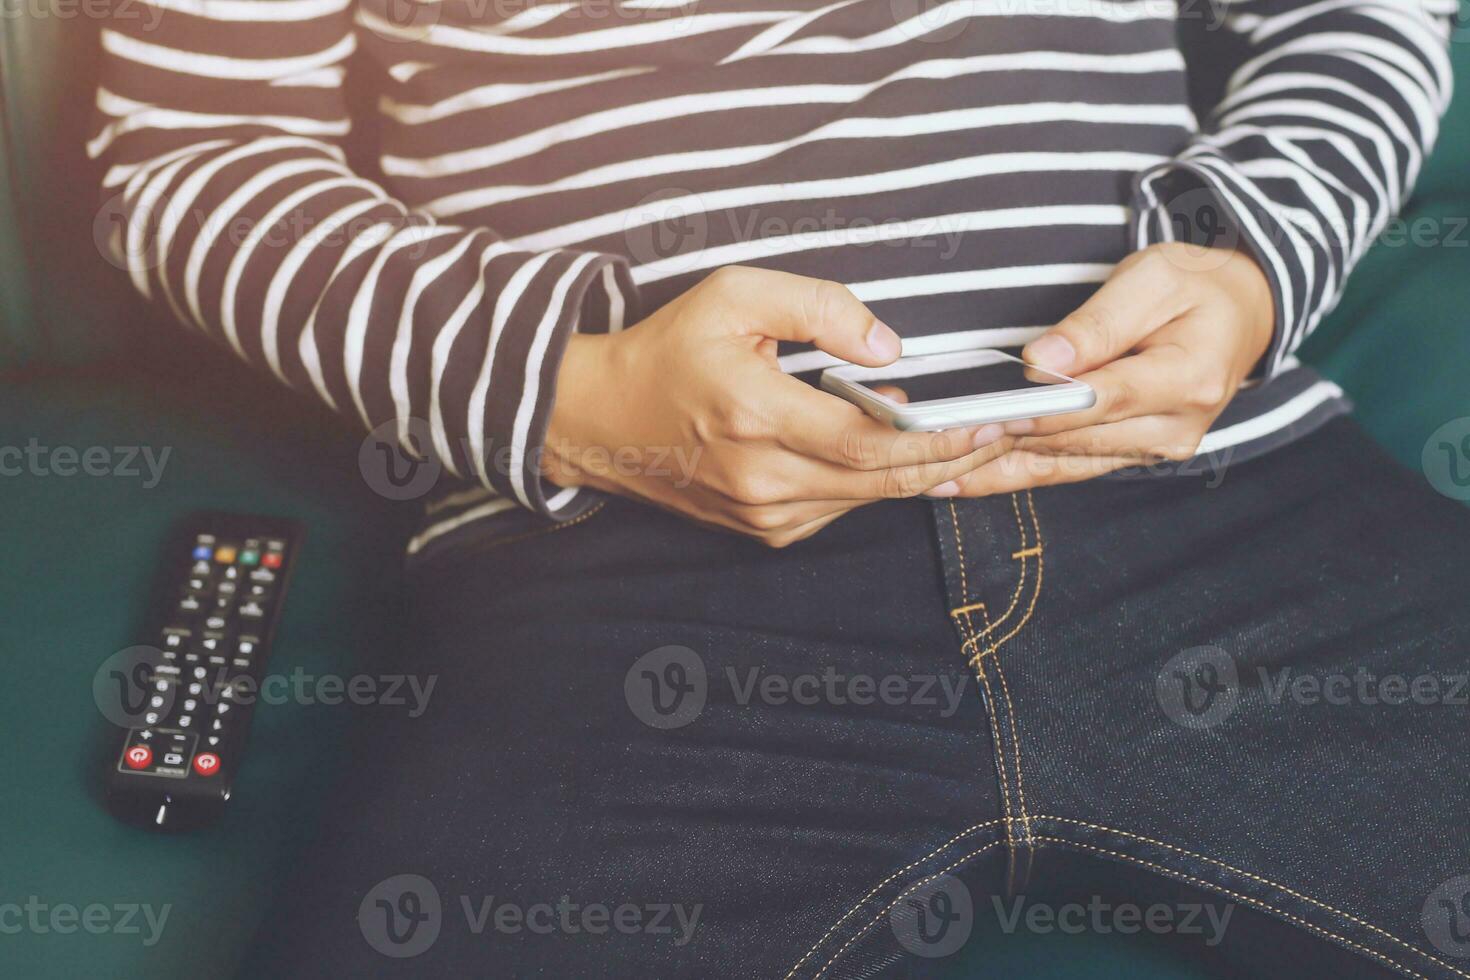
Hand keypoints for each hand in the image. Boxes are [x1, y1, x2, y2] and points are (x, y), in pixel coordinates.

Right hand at [542, 266, 1011, 545]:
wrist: (602, 421)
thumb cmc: (669, 350)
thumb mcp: (734, 295)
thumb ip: (817, 308)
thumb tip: (889, 348)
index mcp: (755, 416)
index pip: (870, 440)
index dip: (941, 436)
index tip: (995, 418)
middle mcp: (762, 478)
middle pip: (883, 481)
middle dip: (956, 457)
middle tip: (1012, 432)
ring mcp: (762, 514)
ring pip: (867, 500)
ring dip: (924, 473)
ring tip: (978, 439)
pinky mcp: (763, 531)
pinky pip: (840, 509)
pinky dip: (879, 485)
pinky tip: (912, 458)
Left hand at [944, 243, 1274, 493]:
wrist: (1238, 316)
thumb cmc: (1193, 288)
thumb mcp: (1152, 280)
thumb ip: (1098, 323)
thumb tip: (1041, 360)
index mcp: (1187, 378)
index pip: (1103, 399)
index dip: (1042, 409)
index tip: (990, 414)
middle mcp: (1173, 428)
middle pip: (1073, 439)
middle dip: (1001, 441)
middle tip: (934, 443)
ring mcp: (1153, 451)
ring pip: (1059, 464)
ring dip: (995, 469)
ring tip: (930, 472)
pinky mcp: (1129, 458)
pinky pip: (1062, 471)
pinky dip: (1009, 475)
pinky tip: (960, 480)